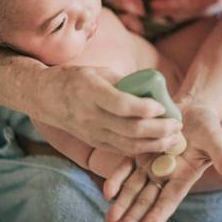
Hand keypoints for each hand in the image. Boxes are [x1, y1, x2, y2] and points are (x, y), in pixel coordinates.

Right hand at [28, 66, 182, 154]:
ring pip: (129, 145)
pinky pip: (122, 150)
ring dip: (156, 144)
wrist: (44, 97)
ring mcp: (92, 133)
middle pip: (131, 130)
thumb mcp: (99, 71)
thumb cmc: (75, 79)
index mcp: (92, 93)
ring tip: (174, 138)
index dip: (146, 108)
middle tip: (177, 125)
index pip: (123, 105)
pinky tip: (159, 143)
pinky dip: (143, 149)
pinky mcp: (95, 142)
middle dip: (159, 130)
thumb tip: (153, 90)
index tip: (163, 106)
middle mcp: (91, 117)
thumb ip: (125, 82)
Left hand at [103, 103, 221, 221]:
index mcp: (182, 177)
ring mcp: (148, 163)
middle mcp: (163, 175)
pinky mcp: (137, 150)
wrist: (191, 108)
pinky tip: (107, 192)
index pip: (168, 200)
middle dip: (133, 217)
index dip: (157, 214)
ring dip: (121, 205)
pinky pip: (124, 167)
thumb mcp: (217, 140)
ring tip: (109, 221)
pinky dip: (116, 179)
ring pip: (132, 188)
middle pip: (146, 199)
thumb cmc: (208, 126)